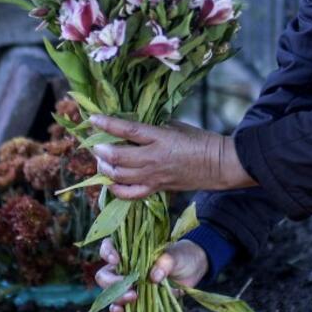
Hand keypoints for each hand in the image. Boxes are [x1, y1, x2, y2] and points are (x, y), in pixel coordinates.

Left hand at [89, 116, 257, 199]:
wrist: (219, 165)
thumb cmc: (200, 141)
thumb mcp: (176, 126)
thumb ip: (154, 127)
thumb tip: (133, 127)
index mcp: (160, 137)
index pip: (127, 129)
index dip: (107, 124)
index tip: (92, 118)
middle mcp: (153, 158)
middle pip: (116, 157)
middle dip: (100, 150)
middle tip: (96, 144)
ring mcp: (154, 176)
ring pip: (118, 176)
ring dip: (105, 168)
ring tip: (102, 160)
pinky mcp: (157, 188)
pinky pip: (129, 194)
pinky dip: (116, 189)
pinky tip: (111, 182)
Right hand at [94, 238, 207, 311]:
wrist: (192, 271)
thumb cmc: (181, 256)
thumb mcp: (176, 255)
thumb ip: (165, 262)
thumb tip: (154, 276)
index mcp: (130, 251)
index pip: (108, 247)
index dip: (107, 252)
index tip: (116, 259)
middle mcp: (124, 268)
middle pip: (105, 275)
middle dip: (113, 283)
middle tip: (131, 288)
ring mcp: (128, 286)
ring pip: (111, 293)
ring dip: (117, 298)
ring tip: (133, 298)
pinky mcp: (135, 301)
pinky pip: (121, 307)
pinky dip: (119, 311)